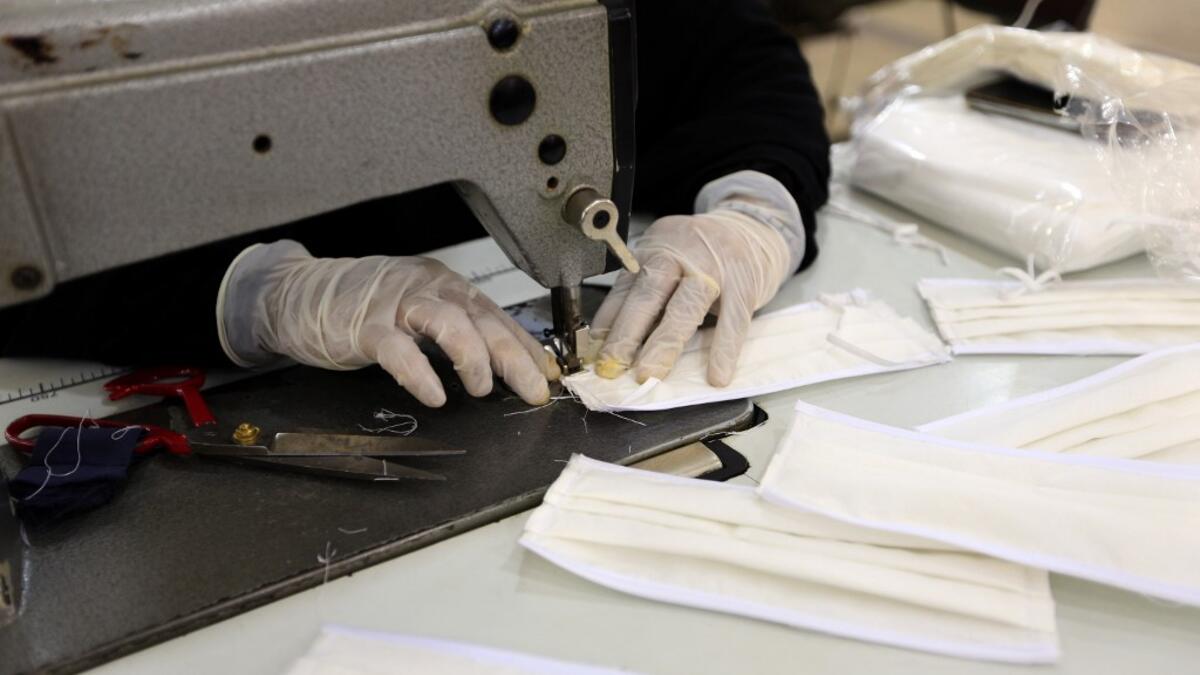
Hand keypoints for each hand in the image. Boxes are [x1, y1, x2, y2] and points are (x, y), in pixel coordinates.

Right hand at [218, 243, 559, 406]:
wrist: (300, 293)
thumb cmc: (364, 307)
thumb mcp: (419, 312)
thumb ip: (458, 332)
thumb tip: (504, 364)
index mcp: (446, 285)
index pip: (497, 316)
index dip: (526, 347)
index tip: (549, 377)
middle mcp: (428, 288)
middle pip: (482, 319)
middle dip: (514, 357)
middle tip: (534, 390)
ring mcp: (396, 305)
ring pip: (448, 323)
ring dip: (473, 358)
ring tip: (482, 390)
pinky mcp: (366, 327)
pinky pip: (399, 350)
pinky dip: (421, 374)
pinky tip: (435, 394)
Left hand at [591, 206, 791, 386]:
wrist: (755, 227)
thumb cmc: (705, 255)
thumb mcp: (668, 264)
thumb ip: (646, 296)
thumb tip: (614, 341)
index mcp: (654, 251)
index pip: (624, 289)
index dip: (608, 323)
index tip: (595, 355)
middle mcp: (679, 254)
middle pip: (648, 295)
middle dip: (627, 334)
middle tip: (613, 367)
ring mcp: (713, 267)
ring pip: (685, 307)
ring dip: (664, 343)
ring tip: (650, 373)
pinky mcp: (744, 281)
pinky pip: (733, 319)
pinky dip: (724, 349)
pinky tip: (716, 373)